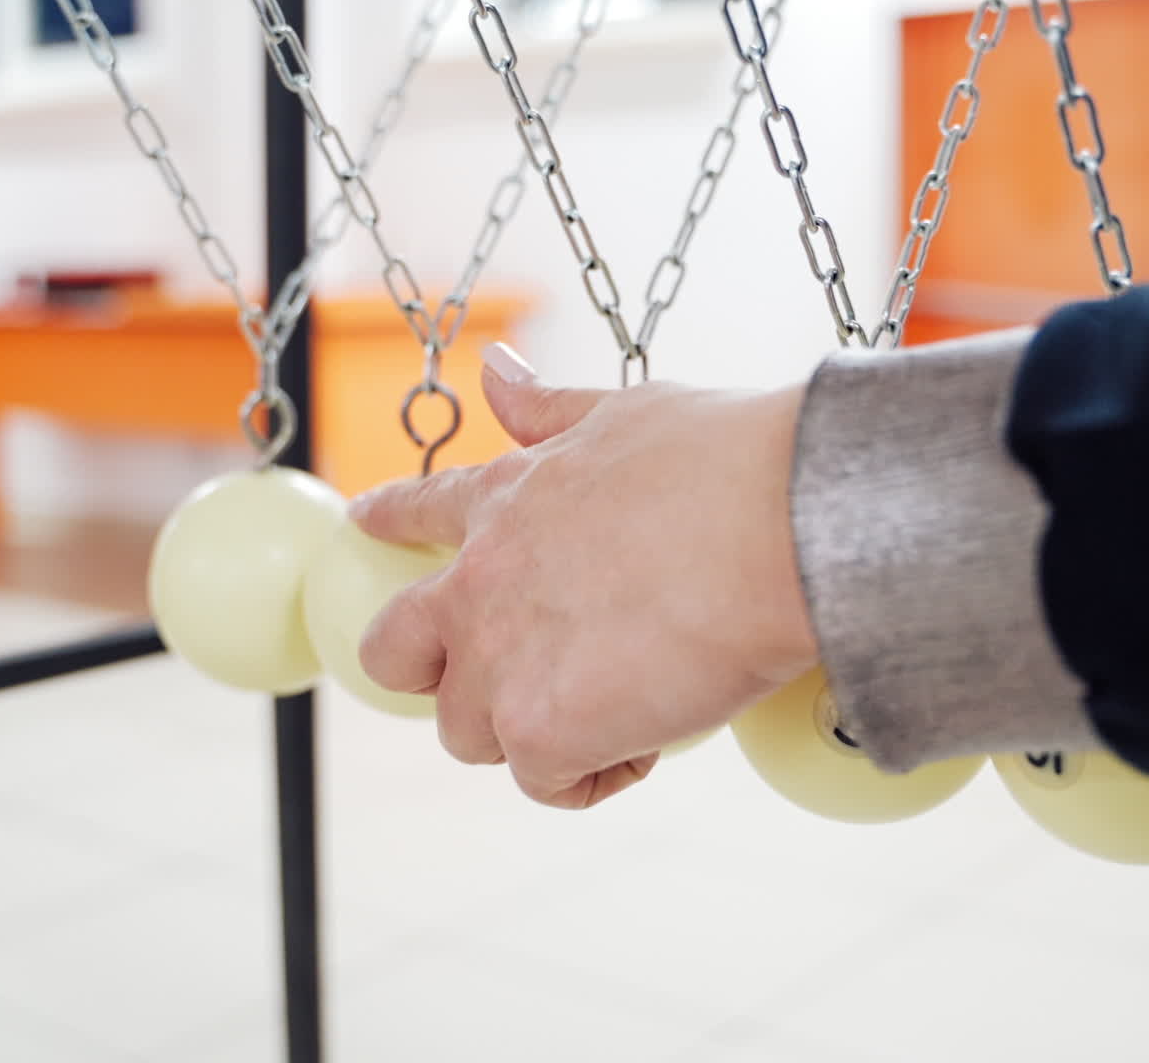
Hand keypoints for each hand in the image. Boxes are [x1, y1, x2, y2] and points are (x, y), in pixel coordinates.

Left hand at [351, 344, 818, 809]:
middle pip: (392, 652)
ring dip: (527, 728)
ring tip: (609, 704)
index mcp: (504, 498)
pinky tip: (644, 737)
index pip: (415, 510)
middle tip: (492, 677)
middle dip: (426, 670)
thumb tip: (498, 367)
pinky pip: (544, 781)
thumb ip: (550, 408)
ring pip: (467, 731)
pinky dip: (592, 773)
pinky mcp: (540, 729)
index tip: (365, 523)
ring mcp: (500, 660)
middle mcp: (478, 582)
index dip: (387, 521)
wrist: (783, 523)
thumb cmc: (724, 460)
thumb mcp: (624, 413)